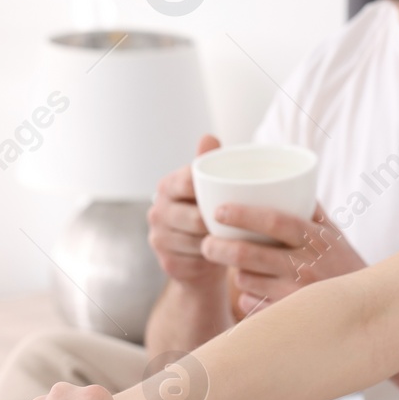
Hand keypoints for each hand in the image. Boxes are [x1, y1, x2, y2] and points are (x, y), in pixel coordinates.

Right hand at [147, 135, 224, 286]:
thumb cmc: (209, 215)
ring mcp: (159, 239)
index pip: (187, 182)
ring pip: (198, 242)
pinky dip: (213, 261)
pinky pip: (198, 263)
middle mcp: (157, 212)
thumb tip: (209, 136)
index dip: (211, 190)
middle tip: (241, 225)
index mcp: (166, 187)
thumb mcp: (209, 189)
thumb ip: (208, 163)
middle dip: (219, 223)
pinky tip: (221, 256)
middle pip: (196, 218)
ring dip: (219, 244)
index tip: (233, 196)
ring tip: (233, 241)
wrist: (202, 258)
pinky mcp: (167, 263)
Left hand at [200, 203, 365, 313]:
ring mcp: (297, 295)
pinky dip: (247, 296)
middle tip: (206, 244)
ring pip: (246, 280)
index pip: (276, 221)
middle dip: (220, 249)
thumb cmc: (343, 263)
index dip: (244, 215)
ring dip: (237, 273)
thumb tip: (282, 179)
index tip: (219, 210)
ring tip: (239, 266)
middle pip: (251, 255)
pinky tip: (256, 291)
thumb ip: (308, 209)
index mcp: (315, 239)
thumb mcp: (332, 233)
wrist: (368, 309)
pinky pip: (251, 305)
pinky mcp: (289, 317)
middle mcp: (306, 266)